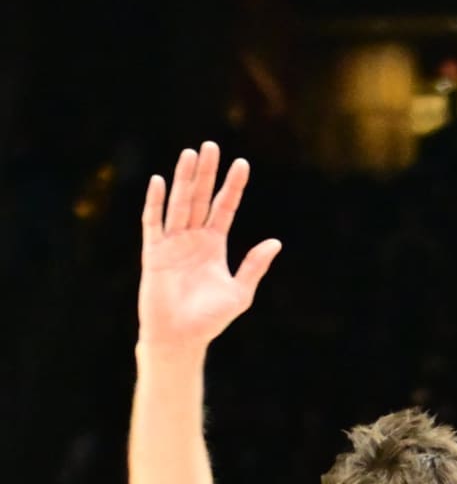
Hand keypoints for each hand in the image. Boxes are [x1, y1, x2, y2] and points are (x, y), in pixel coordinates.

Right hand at [139, 143, 280, 352]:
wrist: (181, 337)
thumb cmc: (210, 319)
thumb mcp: (240, 291)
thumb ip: (254, 265)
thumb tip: (275, 242)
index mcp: (213, 244)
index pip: (224, 207)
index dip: (233, 187)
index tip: (242, 164)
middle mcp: (192, 238)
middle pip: (201, 197)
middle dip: (207, 173)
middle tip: (212, 145)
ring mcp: (172, 242)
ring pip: (179, 203)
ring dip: (184, 179)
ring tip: (190, 154)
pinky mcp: (154, 252)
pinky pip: (153, 223)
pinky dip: (155, 203)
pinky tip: (159, 182)